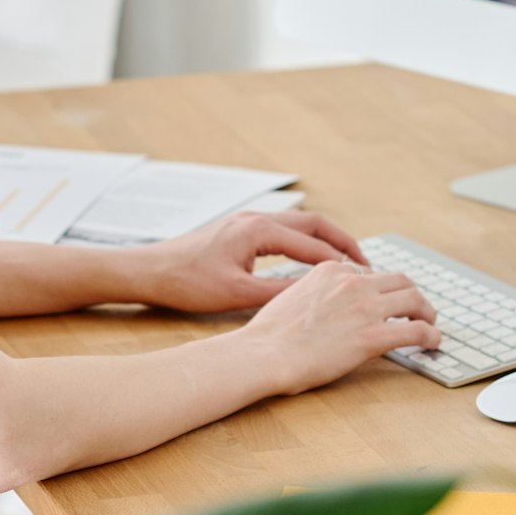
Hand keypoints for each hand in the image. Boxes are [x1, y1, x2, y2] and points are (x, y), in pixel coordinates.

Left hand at [147, 209, 369, 315]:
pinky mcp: (239, 228)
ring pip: (298, 224)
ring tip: (345, 262)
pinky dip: (303, 241)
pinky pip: (283, 229)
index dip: (341, 262)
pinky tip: (309, 260)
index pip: (312, 245)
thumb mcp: (236, 294)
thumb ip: (277, 293)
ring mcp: (246, 221)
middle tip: (364, 263)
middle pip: (312, 223)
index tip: (364, 277)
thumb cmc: (186, 282)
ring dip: (323, 239)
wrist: (150, 271)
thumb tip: (314, 296)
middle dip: (341, 241)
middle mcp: (255, 218)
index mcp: (257, 230)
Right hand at [242, 262, 439, 394]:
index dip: (384, 289)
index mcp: (331, 270)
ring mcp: (365, 308)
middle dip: (412, 295)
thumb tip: (330, 306)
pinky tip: (432, 342)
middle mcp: (352, 282)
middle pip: (400, 280)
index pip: (371, 272)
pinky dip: (430, 335)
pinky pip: (416, 330)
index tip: (388, 300)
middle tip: (416, 309)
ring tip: (429, 324)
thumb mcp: (293, 296)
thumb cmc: (271, 334)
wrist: (265, 353)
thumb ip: (318, 293)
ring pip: (414, 299)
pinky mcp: (373, 336)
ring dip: (427, 312)